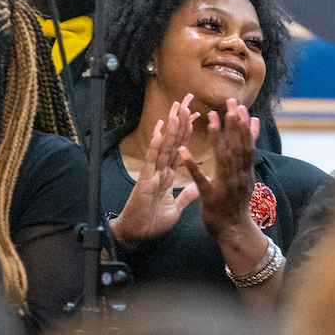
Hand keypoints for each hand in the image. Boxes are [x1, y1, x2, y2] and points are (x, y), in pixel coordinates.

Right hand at [111, 95, 199, 248]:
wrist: (137, 234)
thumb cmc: (153, 221)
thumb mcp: (176, 207)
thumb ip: (186, 194)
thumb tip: (197, 185)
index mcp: (167, 174)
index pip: (179, 147)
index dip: (187, 131)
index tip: (197, 114)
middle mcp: (160, 169)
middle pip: (172, 140)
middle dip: (180, 120)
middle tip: (187, 99)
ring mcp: (153, 172)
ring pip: (164, 145)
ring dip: (170, 126)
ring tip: (176, 108)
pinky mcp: (146, 180)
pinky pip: (152, 159)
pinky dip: (156, 145)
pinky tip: (160, 130)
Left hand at [179, 99, 260, 240]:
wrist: (235, 232)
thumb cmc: (237, 201)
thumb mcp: (247, 174)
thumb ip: (248, 151)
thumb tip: (255, 125)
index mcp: (245, 171)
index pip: (247, 144)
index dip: (244, 125)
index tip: (240, 106)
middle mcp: (238, 176)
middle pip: (237, 147)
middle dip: (234, 124)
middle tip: (230, 102)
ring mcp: (225, 186)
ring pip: (222, 158)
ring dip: (218, 137)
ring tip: (212, 118)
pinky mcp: (210, 197)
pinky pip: (199, 179)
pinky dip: (191, 164)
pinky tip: (183, 150)